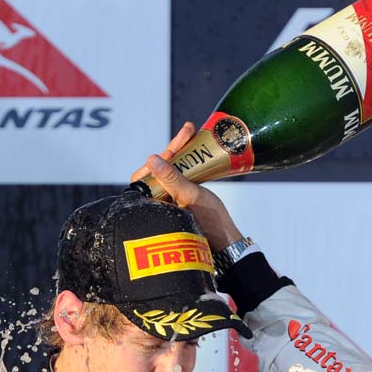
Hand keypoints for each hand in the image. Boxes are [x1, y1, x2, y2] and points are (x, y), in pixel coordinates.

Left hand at [129, 124, 244, 251]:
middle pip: (159, 170)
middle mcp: (157, 203)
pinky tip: (195, 149)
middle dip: (174, 149)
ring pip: (170, 171)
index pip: (144, 176)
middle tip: (189, 131)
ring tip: (193, 133)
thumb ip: (171, 177)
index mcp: (152, 206)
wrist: (227, 240)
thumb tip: (152, 159)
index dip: (159, 160)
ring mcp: (170, 201)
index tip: (175, 150)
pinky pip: (179, 177)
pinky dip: (187, 162)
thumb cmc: (210, 223)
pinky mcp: (182, 199)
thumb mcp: (189, 196)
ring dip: (181, 152)